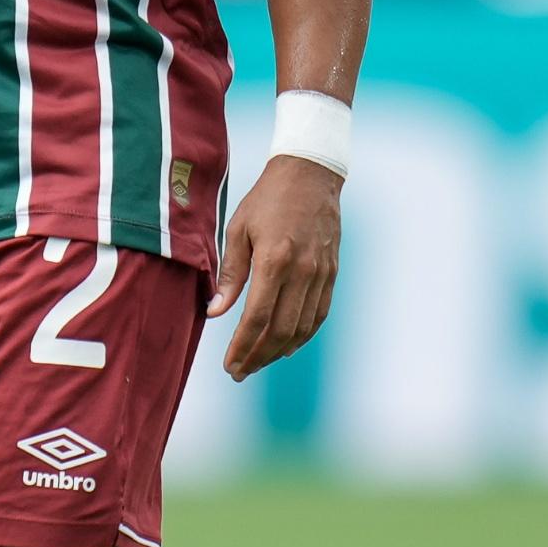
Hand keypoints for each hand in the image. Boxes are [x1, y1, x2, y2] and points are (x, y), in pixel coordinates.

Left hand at [212, 156, 341, 378]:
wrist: (310, 175)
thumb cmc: (267, 200)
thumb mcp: (238, 229)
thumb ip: (230, 274)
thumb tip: (215, 313)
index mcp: (275, 260)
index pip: (258, 317)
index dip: (243, 346)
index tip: (230, 365)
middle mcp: (302, 271)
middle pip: (281, 329)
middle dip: (258, 356)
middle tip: (240, 371)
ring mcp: (321, 273)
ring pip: (302, 327)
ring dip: (279, 351)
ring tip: (258, 362)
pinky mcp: (332, 273)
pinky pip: (319, 314)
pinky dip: (303, 335)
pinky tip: (286, 347)